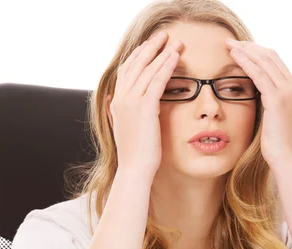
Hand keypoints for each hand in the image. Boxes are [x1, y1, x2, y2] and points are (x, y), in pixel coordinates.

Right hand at [106, 31, 182, 176]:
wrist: (135, 169)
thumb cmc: (136, 154)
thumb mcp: (127, 129)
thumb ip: (126, 113)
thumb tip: (124, 104)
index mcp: (115, 102)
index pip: (126, 71)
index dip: (138, 56)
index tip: (149, 46)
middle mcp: (120, 98)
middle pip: (135, 64)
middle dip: (150, 47)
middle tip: (163, 35)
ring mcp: (131, 102)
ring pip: (147, 69)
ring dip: (162, 53)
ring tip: (175, 42)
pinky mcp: (144, 108)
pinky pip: (157, 81)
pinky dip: (167, 66)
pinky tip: (176, 57)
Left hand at [225, 38, 291, 167]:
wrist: (285, 158)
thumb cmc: (276, 143)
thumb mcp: (274, 117)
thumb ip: (270, 102)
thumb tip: (262, 94)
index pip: (275, 61)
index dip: (256, 51)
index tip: (239, 47)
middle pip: (270, 56)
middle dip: (249, 47)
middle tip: (230, 42)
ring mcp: (287, 91)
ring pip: (264, 61)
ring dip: (245, 51)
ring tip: (228, 46)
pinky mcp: (277, 99)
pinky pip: (259, 74)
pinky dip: (246, 63)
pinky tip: (234, 57)